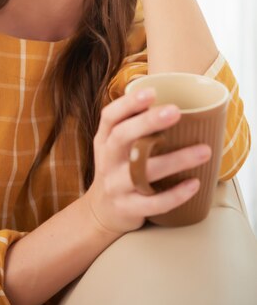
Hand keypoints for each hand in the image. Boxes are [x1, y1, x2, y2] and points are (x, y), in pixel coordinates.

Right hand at [83, 89, 211, 236]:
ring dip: (175, 160)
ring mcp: (115, 186)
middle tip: (176, 111)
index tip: (151, 92)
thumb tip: (169, 97)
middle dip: (147, 122)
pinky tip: (195, 184)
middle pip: (121, 137)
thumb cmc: (118, 170)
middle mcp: (107, 160)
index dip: (128, 103)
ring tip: (203, 151)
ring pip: (143, 171)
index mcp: (104, 140)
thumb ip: (133, 126)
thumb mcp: (115, 147)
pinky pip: (153, 202)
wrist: (100, 212)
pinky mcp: (127, 208)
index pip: (110, 117)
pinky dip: (176, 194)